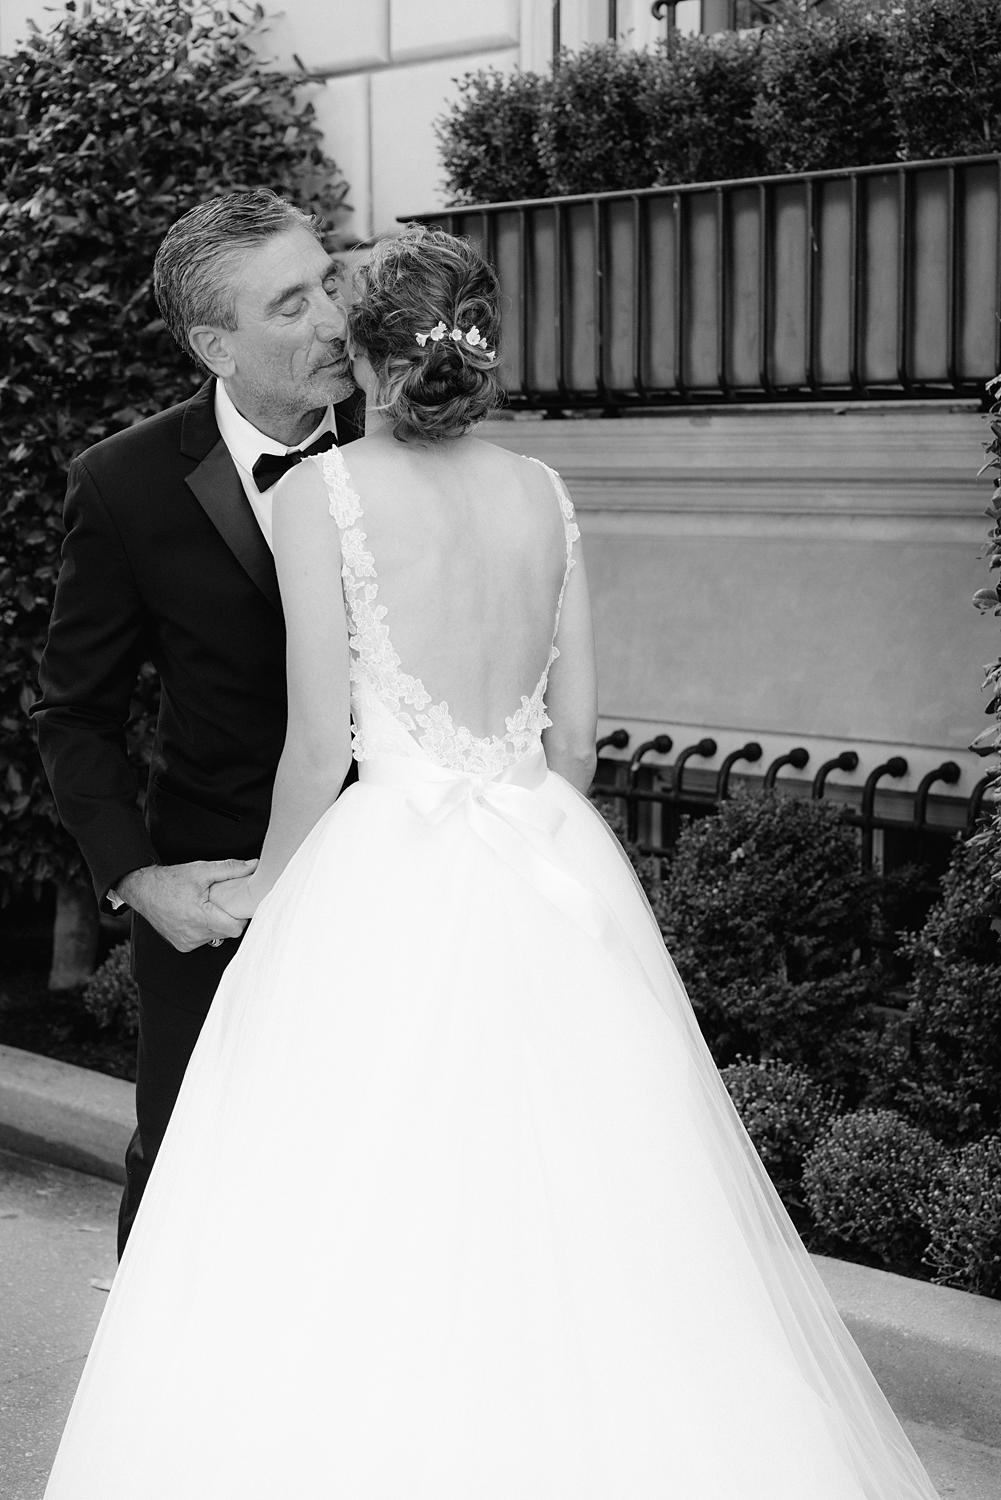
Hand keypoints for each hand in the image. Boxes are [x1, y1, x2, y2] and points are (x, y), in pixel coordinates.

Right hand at [116, 860, 258, 951]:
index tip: (239, 906)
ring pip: (216, 937)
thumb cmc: (170, 881)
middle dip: (229, 918)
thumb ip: (230, 869)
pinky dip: (204, 930)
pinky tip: (198, 917)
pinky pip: (203, 940)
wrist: (143, 890)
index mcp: (200, 918)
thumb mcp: (201, 870)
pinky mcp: (182, 945)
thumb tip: (253, 865)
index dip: (241, 917)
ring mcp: (187, 942)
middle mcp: (193, 934)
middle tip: (224, 903)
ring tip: (208, 909)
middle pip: (227, 932)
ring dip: (217, 925)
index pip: (235, 928)